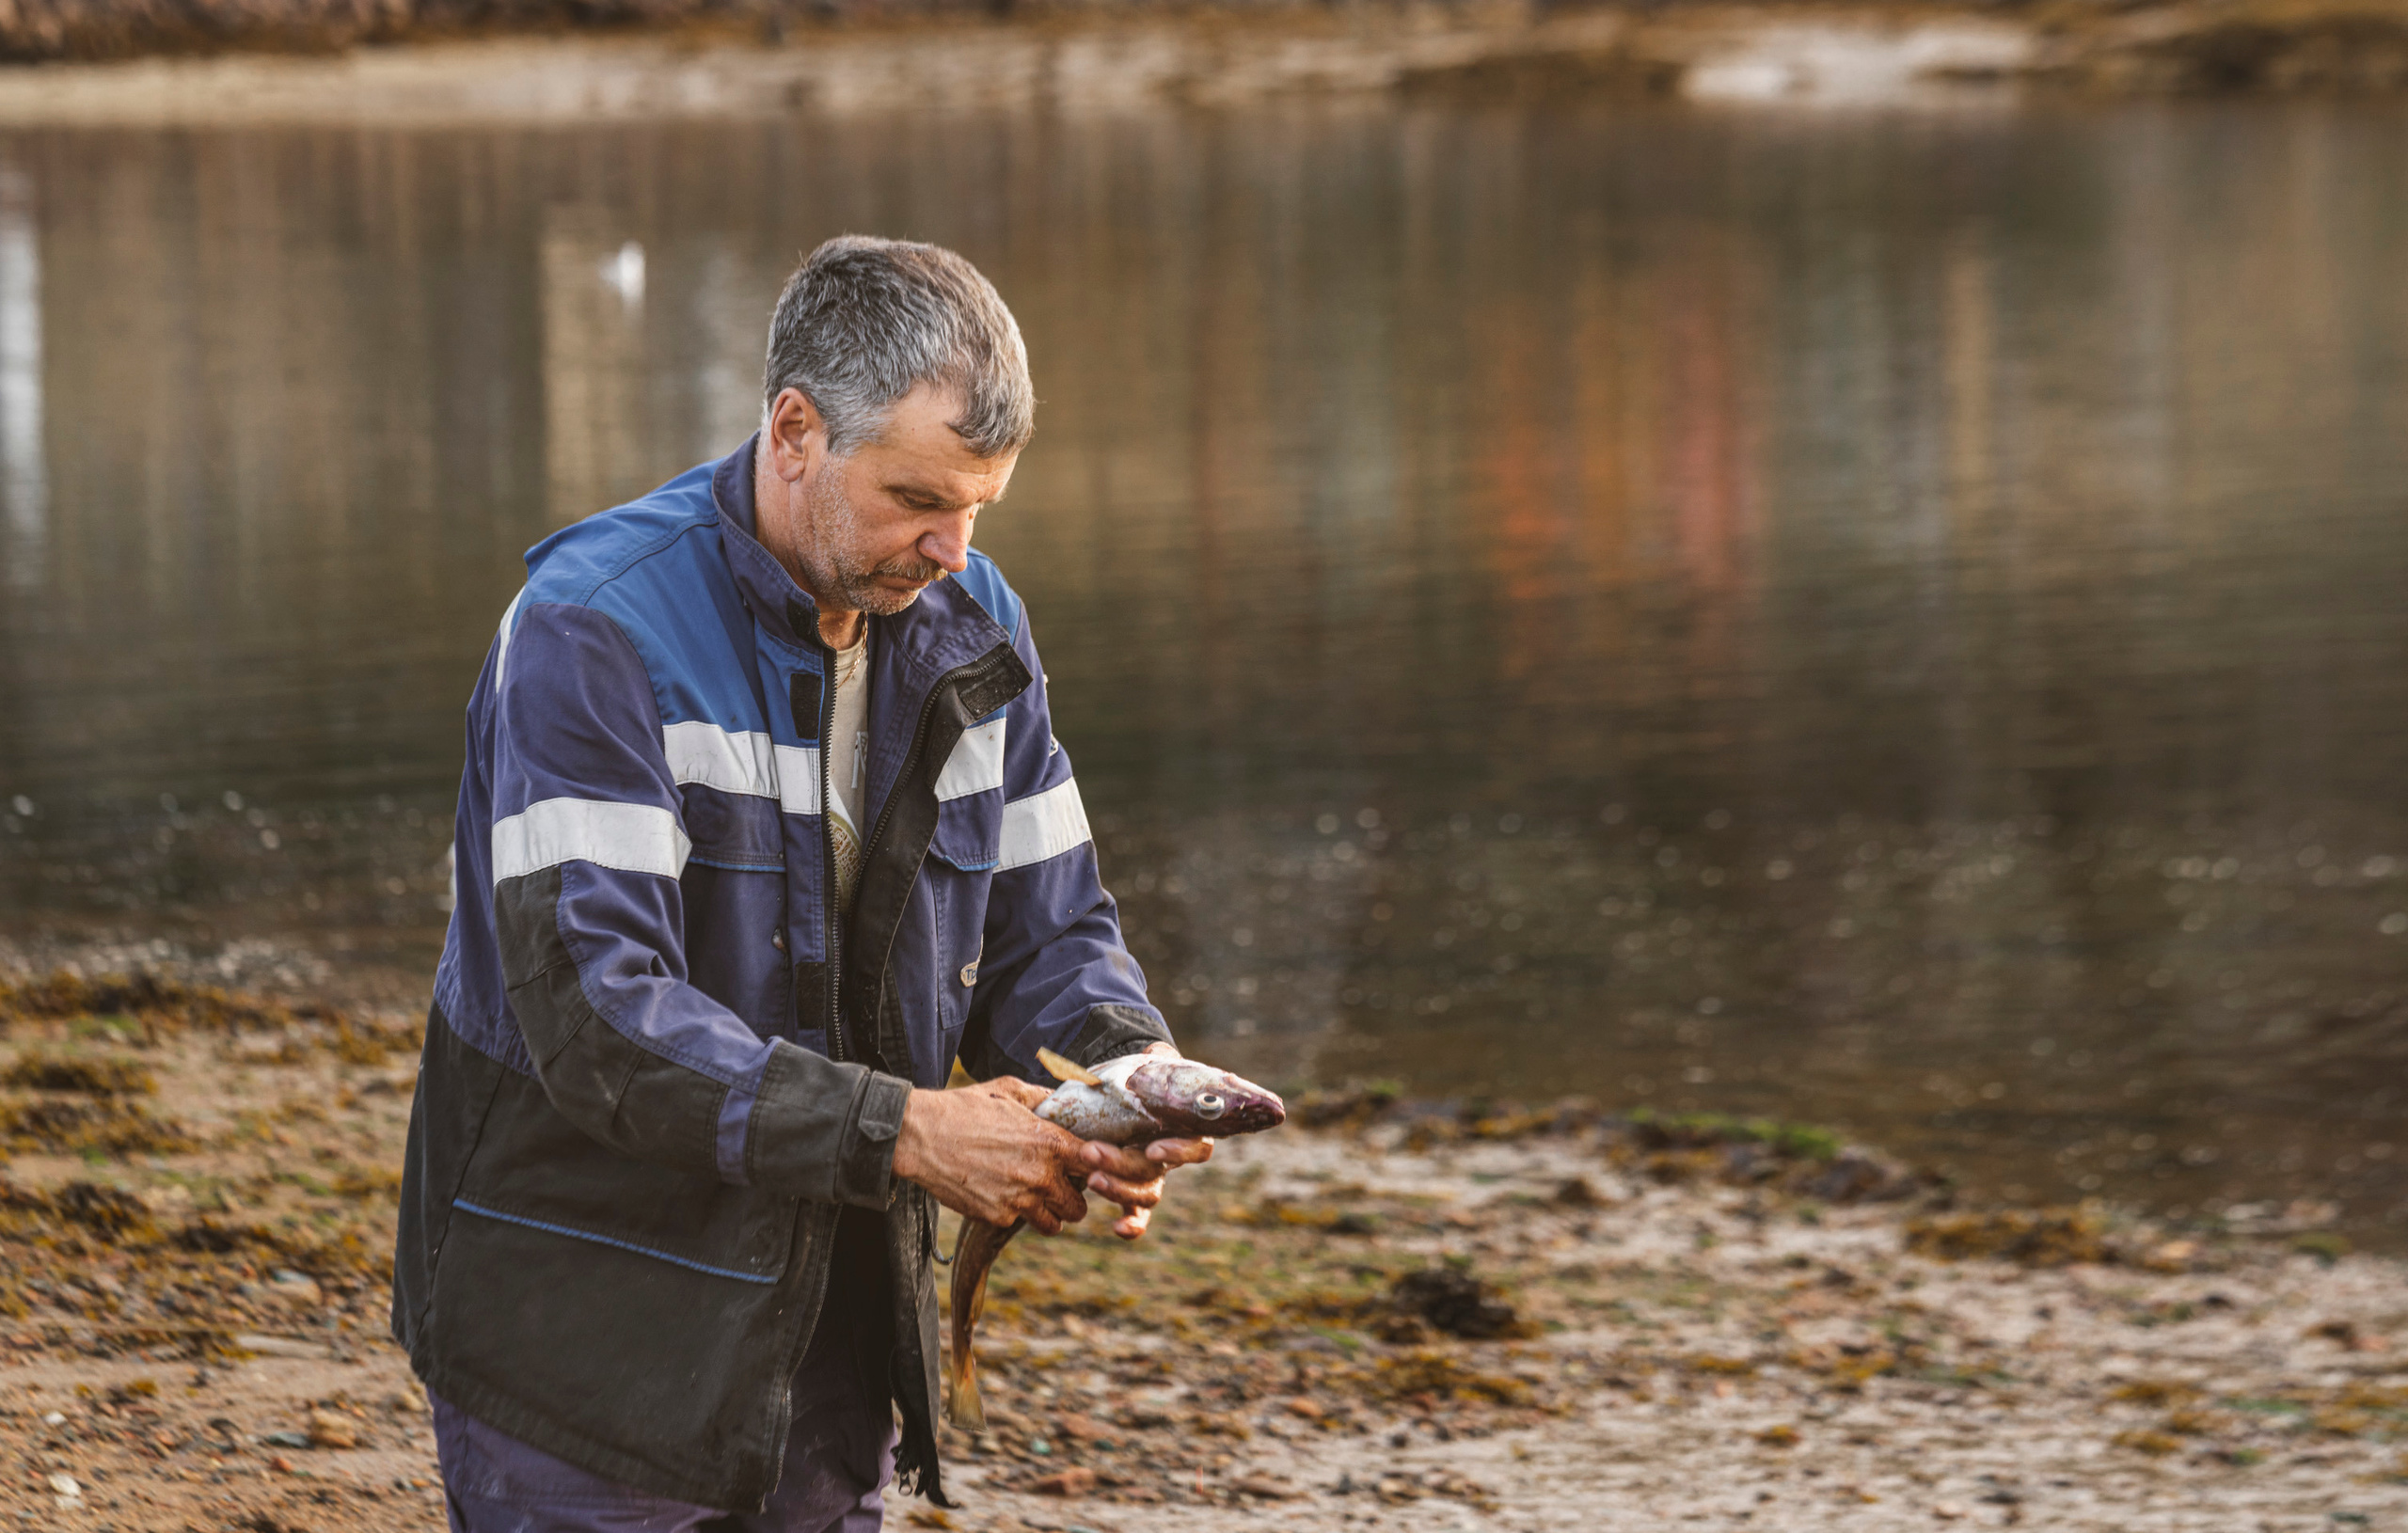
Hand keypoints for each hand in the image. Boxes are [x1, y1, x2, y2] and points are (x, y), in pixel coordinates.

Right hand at [892, 1078, 1090, 1234]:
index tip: (1081, 1165)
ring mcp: (1020, 1201)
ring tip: (1035, 1199)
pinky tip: (999, 1193)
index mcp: (1049, 1141)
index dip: (1091, 1166)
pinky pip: (1018, 1223)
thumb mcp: (1008, 1090)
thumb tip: (1062, 1098)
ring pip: (1054, 1224)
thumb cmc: (964, 1108)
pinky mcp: (997, 1217)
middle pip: (1080, 1206)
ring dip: (1049, 1214)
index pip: (1094, 1164)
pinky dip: (1013, 1213)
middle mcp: (1041, 1175)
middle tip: (1058, 1188)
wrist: (921, 1136)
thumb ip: (1042, 1097)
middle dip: (1072, 1198)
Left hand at [1077, 1042, 1213, 1239]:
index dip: (1178, 1151)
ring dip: (1119, 1191)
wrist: (1132, 1094)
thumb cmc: (1147, 1079)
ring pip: (1148, 1194)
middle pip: (1157, 1171)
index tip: (1154, 1148)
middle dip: (1124, 1165)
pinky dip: (1133, 1226)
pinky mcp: (1135, 1189)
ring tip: (1090, 1180)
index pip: (1197, 1147)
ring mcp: (1155, 1175)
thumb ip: (1158, 1059)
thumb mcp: (1153, 1065)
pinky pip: (1140, 1215)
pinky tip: (1117, 1230)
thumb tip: (1156, 1052)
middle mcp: (1172, 1156)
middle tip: (1091, 1153)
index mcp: (1185, 1128)